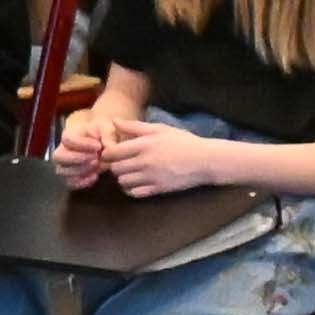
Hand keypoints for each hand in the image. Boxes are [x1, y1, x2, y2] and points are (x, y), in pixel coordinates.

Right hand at [48, 107, 126, 187]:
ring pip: (61, 171)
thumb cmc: (103, 135)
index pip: (67, 139)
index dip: (81, 144)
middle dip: (76, 158)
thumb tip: (109, 148)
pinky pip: (69, 183)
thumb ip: (108, 135)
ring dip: (80, 170)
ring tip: (97, 165)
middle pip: (58, 156)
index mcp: (70, 135)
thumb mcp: (107, 128)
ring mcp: (64, 165)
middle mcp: (63, 150)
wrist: (106, 147)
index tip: (98, 146)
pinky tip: (95, 176)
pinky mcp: (70, 177)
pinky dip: (82, 182)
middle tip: (95, 158)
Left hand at [96, 118, 224, 197]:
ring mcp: (151, 177)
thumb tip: (114, 121)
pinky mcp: (158, 189)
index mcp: (144, 145)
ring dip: (122, 178)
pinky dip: (131, 189)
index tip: (113, 152)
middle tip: (121, 162)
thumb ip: (135, 127)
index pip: (112, 152)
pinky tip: (136, 182)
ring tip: (129, 172)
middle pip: (115, 168)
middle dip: (114, 165)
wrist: (206, 160)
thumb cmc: (183, 142)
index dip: (108, 153)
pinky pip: (134, 193)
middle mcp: (145, 162)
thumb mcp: (160, 129)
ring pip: (122, 182)